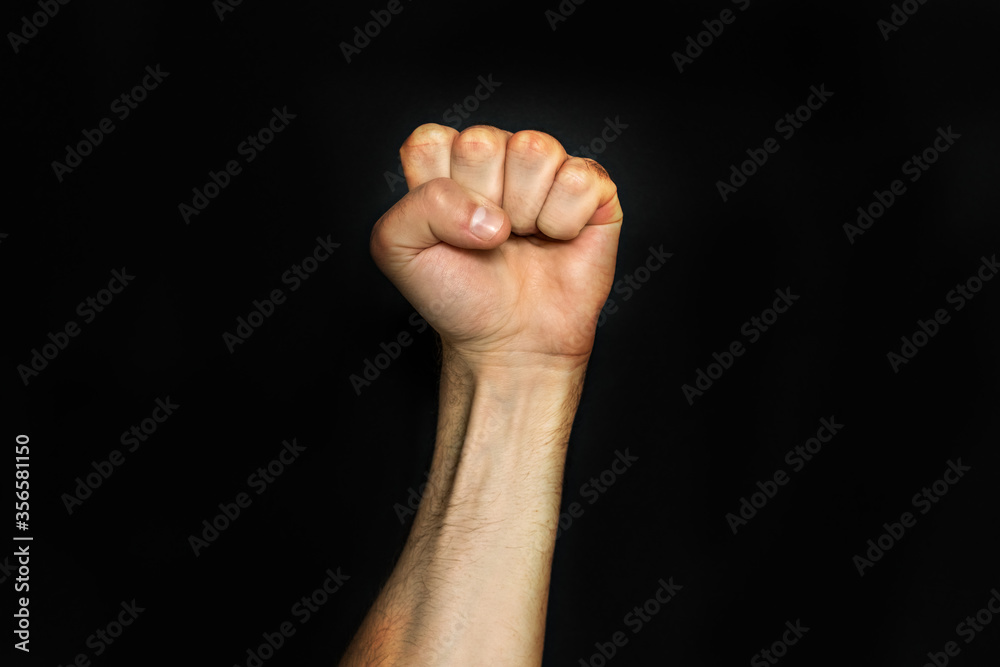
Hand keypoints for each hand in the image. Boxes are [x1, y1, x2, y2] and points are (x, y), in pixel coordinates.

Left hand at [370, 124, 622, 372]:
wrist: (510, 344)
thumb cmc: (458, 297)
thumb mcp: (399, 253)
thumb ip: (414, 209)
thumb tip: (489, 215)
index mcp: (447, 163)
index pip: (432, 140)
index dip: (439, 191)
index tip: (447, 231)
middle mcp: (497, 157)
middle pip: (482, 141)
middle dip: (482, 202)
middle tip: (488, 239)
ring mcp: (546, 170)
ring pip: (535, 149)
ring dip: (525, 212)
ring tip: (522, 239)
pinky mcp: (592, 189)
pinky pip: (580, 178)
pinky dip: (564, 222)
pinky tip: (555, 240)